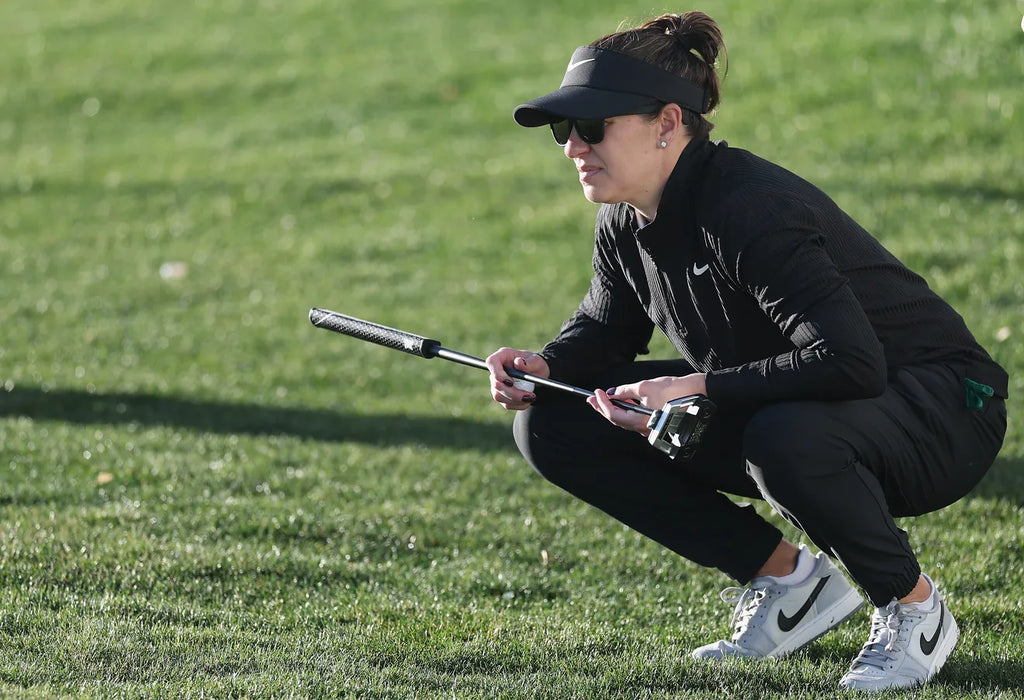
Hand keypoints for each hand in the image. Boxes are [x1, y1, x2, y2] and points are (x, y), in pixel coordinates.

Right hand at [485, 348, 549, 410]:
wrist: (538, 374)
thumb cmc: (536, 363)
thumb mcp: (537, 361)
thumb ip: (529, 362)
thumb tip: (518, 362)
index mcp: (503, 356)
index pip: (491, 362)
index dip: (497, 374)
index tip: (511, 382)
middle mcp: (497, 369)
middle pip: (496, 383)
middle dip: (512, 393)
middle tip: (528, 396)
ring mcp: (497, 383)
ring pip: (499, 396)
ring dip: (516, 400)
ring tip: (531, 398)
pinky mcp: (501, 394)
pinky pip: (506, 403)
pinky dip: (518, 404)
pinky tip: (528, 400)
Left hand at [587, 373, 706, 434]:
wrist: (698, 393)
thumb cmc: (674, 390)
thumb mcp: (645, 387)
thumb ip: (626, 391)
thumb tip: (612, 393)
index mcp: (641, 422)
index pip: (614, 415)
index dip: (603, 404)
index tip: (596, 392)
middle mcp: (644, 429)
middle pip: (618, 420)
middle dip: (603, 408)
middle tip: (591, 399)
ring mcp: (650, 428)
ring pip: (626, 421)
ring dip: (613, 409)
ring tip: (603, 398)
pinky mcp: (655, 423)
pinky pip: (635, 420)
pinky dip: (626, 411)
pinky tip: (621, 402)